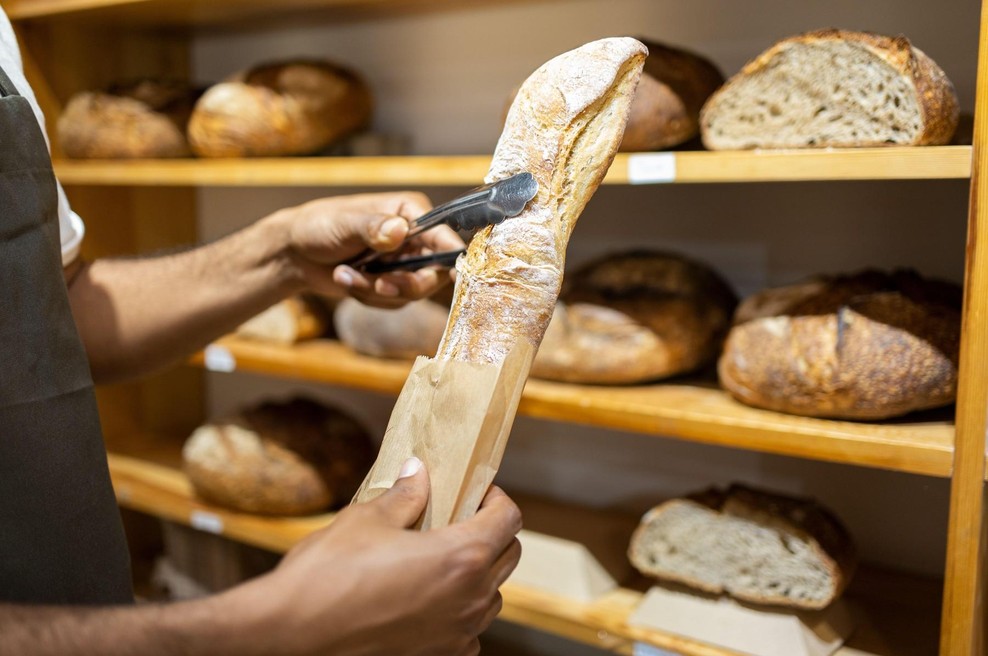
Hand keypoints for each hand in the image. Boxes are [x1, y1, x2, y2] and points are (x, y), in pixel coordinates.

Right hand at [230, 459, 521, 655]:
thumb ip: (404, 496)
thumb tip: (418, 472)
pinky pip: (468, 631)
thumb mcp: (366, 520)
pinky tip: (428, 599)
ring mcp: (457, 634)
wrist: (293, 636)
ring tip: (441, 558)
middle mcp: (470, 600)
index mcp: (460, 557)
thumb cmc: (327, 574)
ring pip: (492, 597)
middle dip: (492, 532)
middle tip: (460, 518)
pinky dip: (459, 612)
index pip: (509, 519)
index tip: (474, 492)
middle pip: (509, 556)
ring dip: (479, 574)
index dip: (496, 498)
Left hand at [273, 192, 464, 307]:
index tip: (453, 276)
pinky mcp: (391, 283)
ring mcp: (404, 263)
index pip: (444, 237)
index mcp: (410, 213)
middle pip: (433, 273)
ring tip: (345, 274)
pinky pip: (393, 302)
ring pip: (411, 292)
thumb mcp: (344, 224)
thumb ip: (372, 228)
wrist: (295, 253)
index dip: (451, 258)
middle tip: (378, 285)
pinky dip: (367, 296)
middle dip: (402, 284)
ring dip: (375, 290)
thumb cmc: (318, 226)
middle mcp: (414, 238)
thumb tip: (398, 231)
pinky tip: (346, 279)